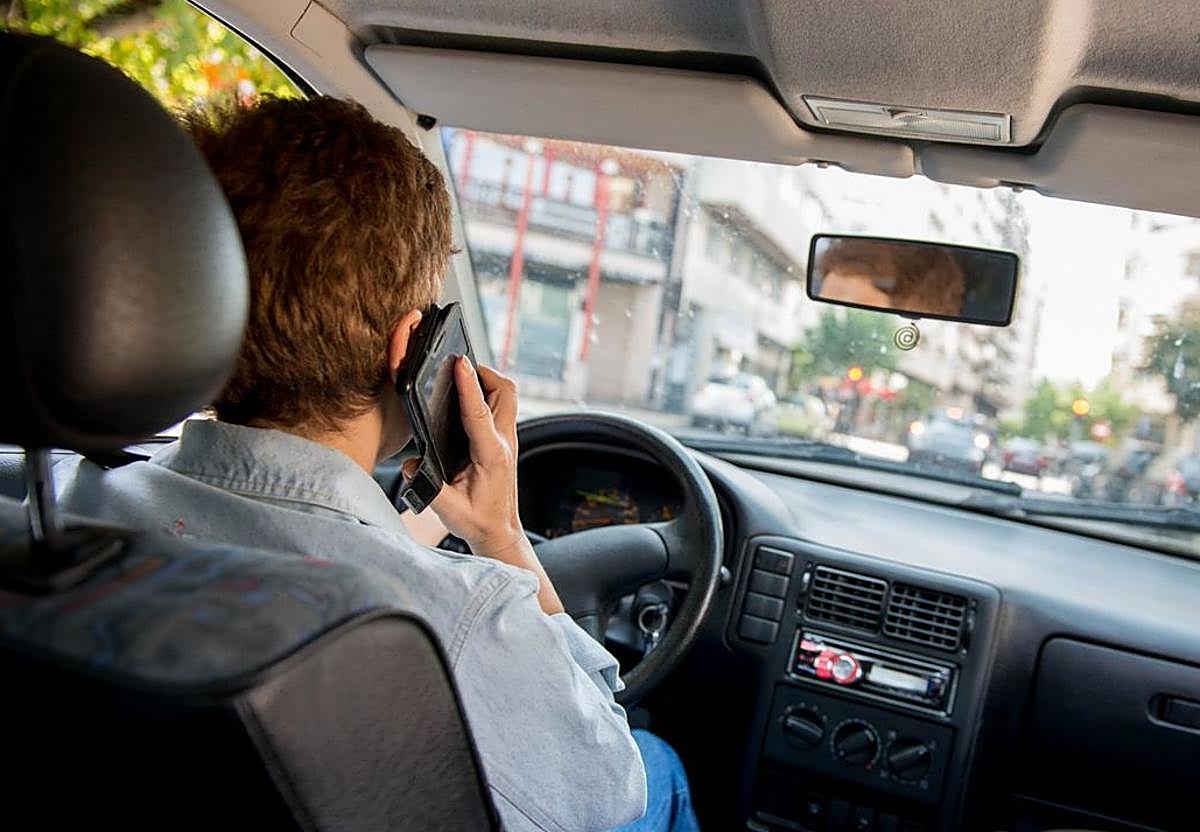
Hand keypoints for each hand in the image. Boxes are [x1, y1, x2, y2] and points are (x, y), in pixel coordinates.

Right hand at [420, 358, 563, 613]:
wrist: (499, 533)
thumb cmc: (476, 521)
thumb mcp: (447, 508)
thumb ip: (426, 486)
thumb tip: (408, 464)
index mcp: (491, 455)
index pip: (479, 412)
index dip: (468, 385)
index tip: (459, 362)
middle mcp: (503, 442)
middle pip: (505, 391)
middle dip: (484, 373)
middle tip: (458, 370)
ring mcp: (507, 440)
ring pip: (505, 395)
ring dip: (486, 382)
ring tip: (460, 381)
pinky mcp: (503, 441)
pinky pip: (499, 407)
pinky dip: (484, 395)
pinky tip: (464, 401)